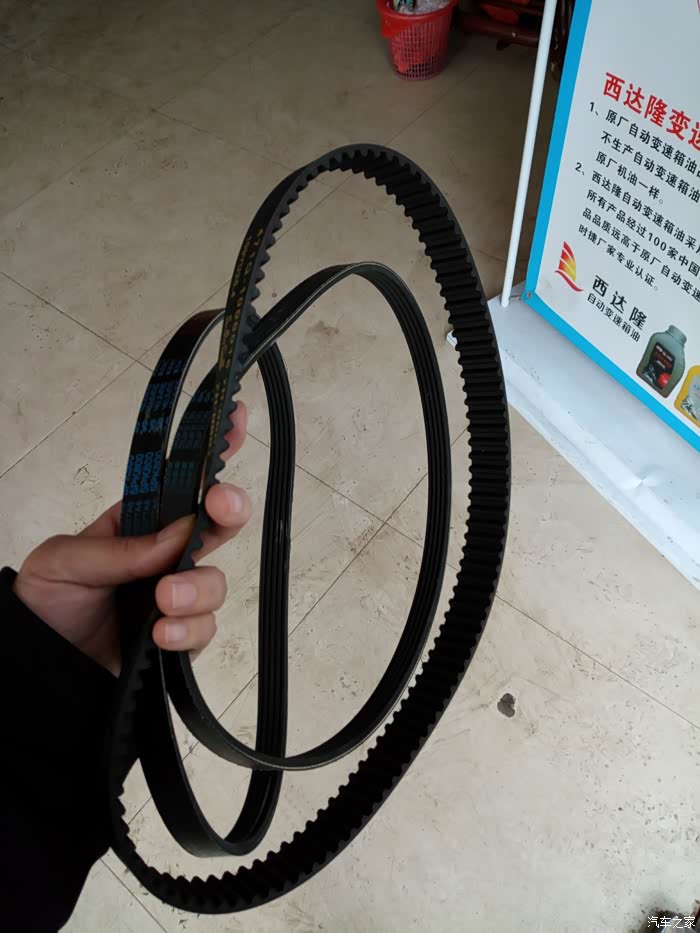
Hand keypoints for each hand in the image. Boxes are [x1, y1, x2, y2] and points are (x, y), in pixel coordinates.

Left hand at [13, 404, 250, 673]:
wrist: (39, 670)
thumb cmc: (45, 603)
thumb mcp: (65, 560)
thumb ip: (122, 549)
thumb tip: (181, 534)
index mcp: (138, 524)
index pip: (180, 483)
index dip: (212, 452)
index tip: (237, 421)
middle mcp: (165, 556)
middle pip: (217, 525)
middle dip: (228, 510)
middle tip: (220, 508)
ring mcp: (176, 597)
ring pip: (215, 582)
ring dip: (196, 589)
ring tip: (161, 602)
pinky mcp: (181, 638)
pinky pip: (206, 629)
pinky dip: (189, 630)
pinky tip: (162, 636)